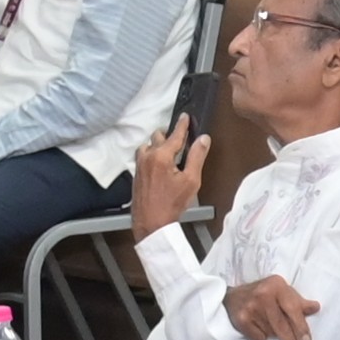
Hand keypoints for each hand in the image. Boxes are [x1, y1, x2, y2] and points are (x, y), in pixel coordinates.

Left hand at [125, 116, 209, 243]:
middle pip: (158, 136)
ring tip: (169, 153)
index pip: (175, 134)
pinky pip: (143, 156)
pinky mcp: (136, 174)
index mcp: (162, 155)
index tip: (185, 116)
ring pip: (147, 146)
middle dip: (169, 135)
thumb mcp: (191, 181)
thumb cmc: (172, 204)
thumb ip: (197, 157)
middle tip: (180, 140)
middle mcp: (147, 156)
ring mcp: (139, 165)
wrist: (151, 223)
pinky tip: (159, 165)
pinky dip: (151, 154)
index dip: (182, 124)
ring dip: (157, 145)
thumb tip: (203, 139)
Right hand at [219, 273, 318, 339]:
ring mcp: (251, 307)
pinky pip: (259, 338)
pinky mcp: (241, 319)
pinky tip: (258, 327)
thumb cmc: (263, 295)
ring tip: (268, 324)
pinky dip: (262, 337)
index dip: (301, 326)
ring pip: (271, 333)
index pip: (292, 309)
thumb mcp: (281, 292)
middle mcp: (263, 295)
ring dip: (275, 335)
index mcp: (276, 285)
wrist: (232, 297)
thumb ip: (298, 301)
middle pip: (282, 326)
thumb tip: (316, 308)